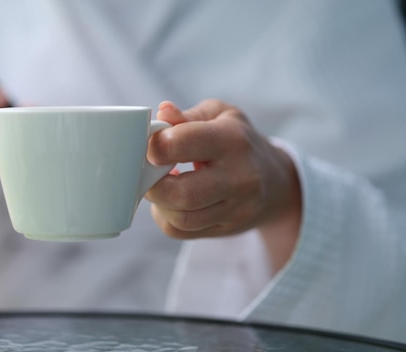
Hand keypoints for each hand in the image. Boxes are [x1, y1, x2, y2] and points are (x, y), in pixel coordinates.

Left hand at [146, 100, 300, 269]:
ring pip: (180, 218)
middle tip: (147, 172)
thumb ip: (186, 116)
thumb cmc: (237, 140)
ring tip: (160, 185)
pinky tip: (171, 202)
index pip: (181, 144)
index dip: (154, 145)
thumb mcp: (219, 115)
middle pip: (180, 193)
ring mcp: (236, 208)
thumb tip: (162, 111)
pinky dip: (166, 218)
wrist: (275, 180)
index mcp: (232, 140)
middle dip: (152, 184)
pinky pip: (181, 232)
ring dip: (159, 203)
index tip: (149, 145)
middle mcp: (239, 177)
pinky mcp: (226, 229)